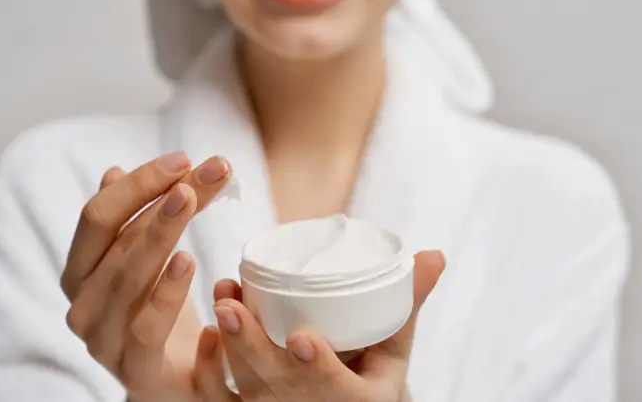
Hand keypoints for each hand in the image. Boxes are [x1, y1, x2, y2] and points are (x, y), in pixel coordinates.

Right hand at [60, 152, 234, 400]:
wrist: (172, 382)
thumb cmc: (157, 313)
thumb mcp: (146, 263)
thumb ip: (130, 221)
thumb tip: (113, 172)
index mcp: (81, 271)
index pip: (99, 216)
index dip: (139, 183)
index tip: (184, 158)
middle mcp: (83, 302)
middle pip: (119, 239)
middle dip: (167, 198)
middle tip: (211, 170)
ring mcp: (103, 339)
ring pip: (129, 276)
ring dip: (164, 231)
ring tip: (193, 197)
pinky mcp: (135, 370)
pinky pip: (146, 328)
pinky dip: (166, 293)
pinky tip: (188, 260)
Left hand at [213, 251, 445, 401]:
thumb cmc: (373, 370)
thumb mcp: (395, 343)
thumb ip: (409, 301)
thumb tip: (434, 255)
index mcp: (358, 401)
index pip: (335, 390)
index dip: (318, 367)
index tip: (302, 338)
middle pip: (277, 387)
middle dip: (249, 347)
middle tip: (230, 306)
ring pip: (246, 387)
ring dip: (228, 344)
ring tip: (222, 300)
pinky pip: (223, 398)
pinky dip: (210, 370)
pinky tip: (206, 333)